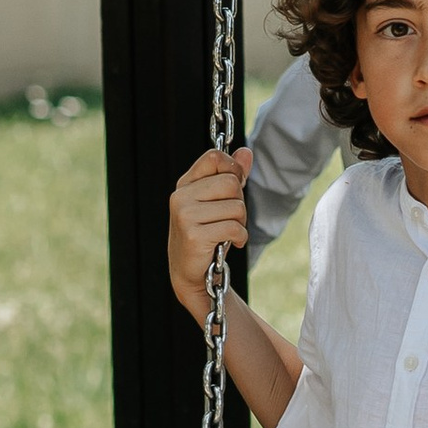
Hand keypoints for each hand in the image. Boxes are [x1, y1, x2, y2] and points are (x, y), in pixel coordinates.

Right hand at [169, 146, 250, 324]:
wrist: (191, 274)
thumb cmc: (207, 235)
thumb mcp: (218, 203)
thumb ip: (231, 176)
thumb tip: (246, 152)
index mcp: (185, 184)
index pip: (214, 157)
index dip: (233, 169)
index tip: (235, 187)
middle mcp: (181, 197)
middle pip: (231, 183)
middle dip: (240, 203)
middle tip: (230, 219)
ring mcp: (185, 216)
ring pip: (236, 206)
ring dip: (240, 223)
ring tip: (228, 234)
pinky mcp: (194, 235)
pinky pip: (234, 228)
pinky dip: (240, 238)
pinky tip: (231, 244)